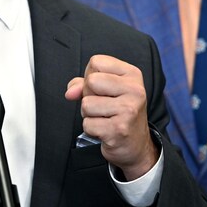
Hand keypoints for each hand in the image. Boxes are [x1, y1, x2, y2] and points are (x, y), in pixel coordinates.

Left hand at [66, 55, 157, 180]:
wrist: (136, 144)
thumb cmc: (117, 112)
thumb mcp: (106, 90)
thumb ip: (83, 84)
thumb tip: (70, 92)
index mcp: (132, 74)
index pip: (96, 62)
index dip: (90, 76)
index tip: (102, 89)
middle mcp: (135, 90)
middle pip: (91, 81)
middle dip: (88, 95)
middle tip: (103, 106)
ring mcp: (128, 110)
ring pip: (86, 104)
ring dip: (89, 114)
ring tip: (104, 118)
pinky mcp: (119, 130)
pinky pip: (88, 124)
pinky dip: (91, 129)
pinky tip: (105, 130)